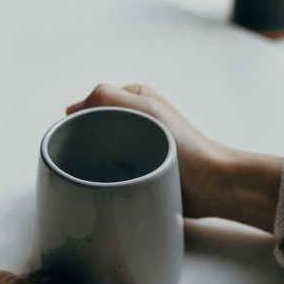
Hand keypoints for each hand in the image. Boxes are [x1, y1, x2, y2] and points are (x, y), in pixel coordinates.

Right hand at [68, 84, 282, 231]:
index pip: (93, 103)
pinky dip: (104, 177)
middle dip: (85, 142)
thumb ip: (109, 97)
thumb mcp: (147, 110)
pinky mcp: (139, 170)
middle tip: (83, 159)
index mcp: (136, 99)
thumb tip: (73, 109)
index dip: (80, 119)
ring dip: (94, 162)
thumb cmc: (185, 146)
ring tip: (95, 174)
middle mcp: (135, 120)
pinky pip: (111, 171)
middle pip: (93, 128)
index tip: (74, 137)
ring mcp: (137, 146)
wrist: (210, 185)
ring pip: (100, 151)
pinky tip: (103, 185)